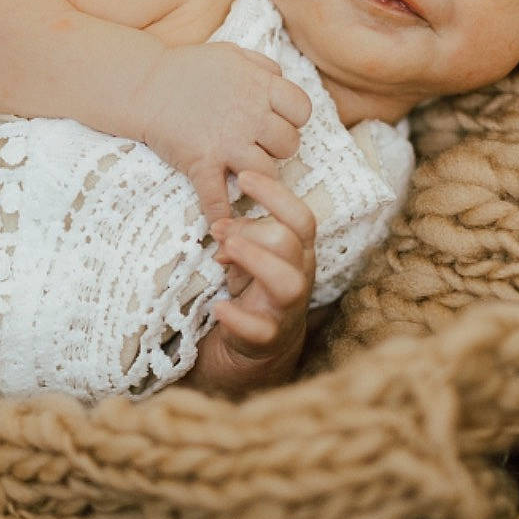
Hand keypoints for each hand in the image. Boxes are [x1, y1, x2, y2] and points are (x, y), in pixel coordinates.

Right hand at [134, 43, 312, 226]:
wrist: (143, 85)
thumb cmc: (187, 68)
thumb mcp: (231, 53)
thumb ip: (262, 66)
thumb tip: (281, 81)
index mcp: (259, 87)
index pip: (302, 109)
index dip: (294, 118)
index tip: (278, 121)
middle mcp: (249, 115)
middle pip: (289, 144)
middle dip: (278, 148)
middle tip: (260, 146)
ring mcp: (226, 142)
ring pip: (267, 173)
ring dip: (260, 178)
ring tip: (247, 173)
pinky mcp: (202, 163)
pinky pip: (217, 198)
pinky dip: (221, 216)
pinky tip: (222, 226)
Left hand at [207, 168, 317, 362]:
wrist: (262, 341)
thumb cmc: (256, 284)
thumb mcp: (251, 253)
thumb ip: (241, 234)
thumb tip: (222, 227)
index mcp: (300, 250)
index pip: (300, 217)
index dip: (275, 194)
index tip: (243, 177)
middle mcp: (300, 275)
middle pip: (290, 242)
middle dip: (252, 230)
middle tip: (218, 230)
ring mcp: (286, 308)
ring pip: (287, 282)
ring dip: (254, 261)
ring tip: (223, 254)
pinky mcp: (269, 337)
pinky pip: (259, 329)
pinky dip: (237, 317)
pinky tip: (218, 307)